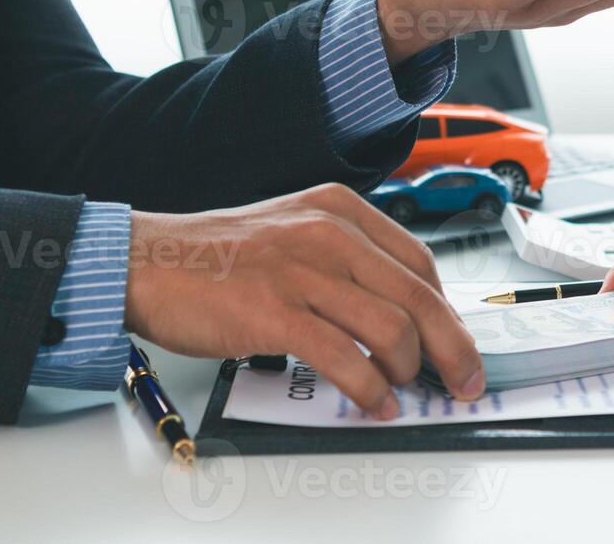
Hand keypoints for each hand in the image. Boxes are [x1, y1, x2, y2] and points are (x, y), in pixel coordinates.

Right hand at [124, 184, 482, 419]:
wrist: (148, 261)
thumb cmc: (218, 256)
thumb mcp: (295, 232)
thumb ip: (345, 261)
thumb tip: (397, 312)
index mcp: (340, 210)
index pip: (419, 262)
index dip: (448, 310)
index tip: (458, 341)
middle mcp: (329, 233)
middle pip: (419, 296)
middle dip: (453, 347)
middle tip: (465, 380)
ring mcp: (302, 271)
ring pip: (391, 328)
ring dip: (409, 370)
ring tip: (403, 389)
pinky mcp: (275, 311)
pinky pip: (344, 357)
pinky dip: (369, 388)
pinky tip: (375, 402)